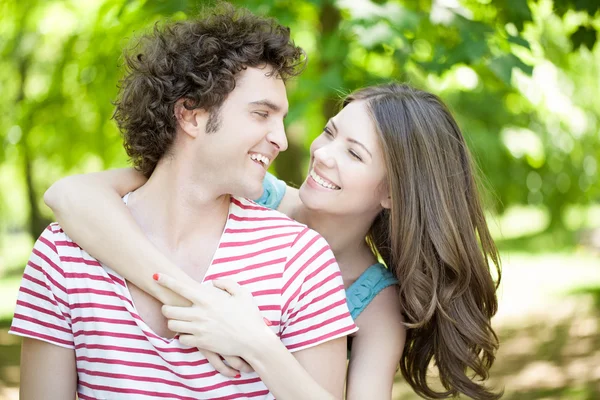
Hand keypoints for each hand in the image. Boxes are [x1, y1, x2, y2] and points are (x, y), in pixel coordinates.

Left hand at [154, 274, 274, 367]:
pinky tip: (189, 333)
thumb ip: (227, 283)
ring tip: (179, 320)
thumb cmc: (250, 315)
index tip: (156, 276)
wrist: (253, 340)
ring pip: (172, 325)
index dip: (166, 281)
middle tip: (170, 307)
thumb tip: (213, 282)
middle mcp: (200, 314)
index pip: (181, 287)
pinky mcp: (201, 343)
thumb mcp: (242, 293)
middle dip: (166, 307)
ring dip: (173, 322)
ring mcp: (199, 329)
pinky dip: (183, 336)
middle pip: (169, 310)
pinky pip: (182, 339)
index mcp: (208, 299)